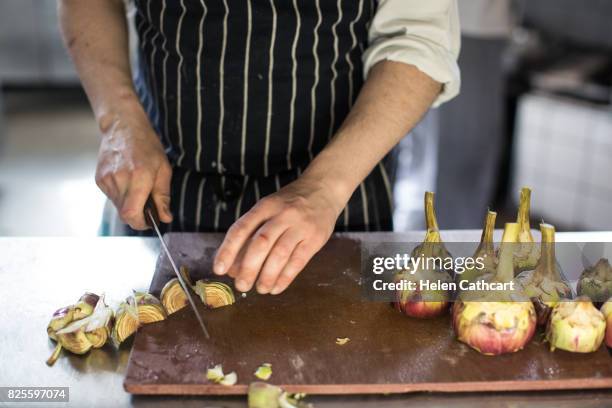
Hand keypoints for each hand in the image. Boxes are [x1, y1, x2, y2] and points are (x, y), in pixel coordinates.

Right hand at [95, 106, 172, 229]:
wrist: (123, 126)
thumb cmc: (147, 145)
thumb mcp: (164, 169)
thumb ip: (163, 196)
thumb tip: (165, 217)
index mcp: (139, 177)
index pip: (132, 214)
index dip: (140, 223)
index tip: (150, 221)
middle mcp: (120, 179)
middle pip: (124, 214)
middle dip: (137, 215)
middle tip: (148, 205)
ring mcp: (106, 179)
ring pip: (118, 206)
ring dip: (129, 204)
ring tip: (137, 187)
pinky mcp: (99, 179)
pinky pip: (111, 197)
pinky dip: (121, 195)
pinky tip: (127, 181)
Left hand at [213, 176, 344, 294]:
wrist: (324, 188)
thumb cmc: (290, 204)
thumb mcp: (268, 209)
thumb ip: (251, 234)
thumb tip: (233, 267)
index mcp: (265, 206)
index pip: (241, 228)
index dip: (228, 250)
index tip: (219, 269)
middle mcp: (282, 214)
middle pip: (261, 242)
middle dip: (248, 267)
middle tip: (241, 285)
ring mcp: (300, 226)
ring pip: (280, 253)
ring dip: (267, 275)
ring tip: (260, 289)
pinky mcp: (315, 238)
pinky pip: (298, 261)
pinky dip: (285, 277)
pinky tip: (276, 288)